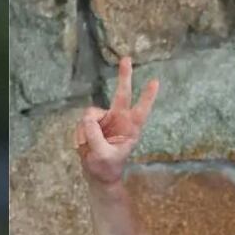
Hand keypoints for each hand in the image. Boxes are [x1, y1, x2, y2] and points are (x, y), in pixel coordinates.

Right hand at [75, 56, 159, 186]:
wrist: (97, 176)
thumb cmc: (106, 168)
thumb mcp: (102, 155)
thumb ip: (95, 137)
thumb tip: (88, 118)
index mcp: (131, 129)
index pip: (141, 110)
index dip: (147, 97)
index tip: (155, 81)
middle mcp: (120, 120)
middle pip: (122, 94)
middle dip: (124, 76)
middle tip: (127, 58)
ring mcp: (106, 120)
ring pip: (90, 114)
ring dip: (85, 131)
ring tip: (87, 147)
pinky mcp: (93, 122)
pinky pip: (82, 122)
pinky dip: (79, 135)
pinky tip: (83, 145)